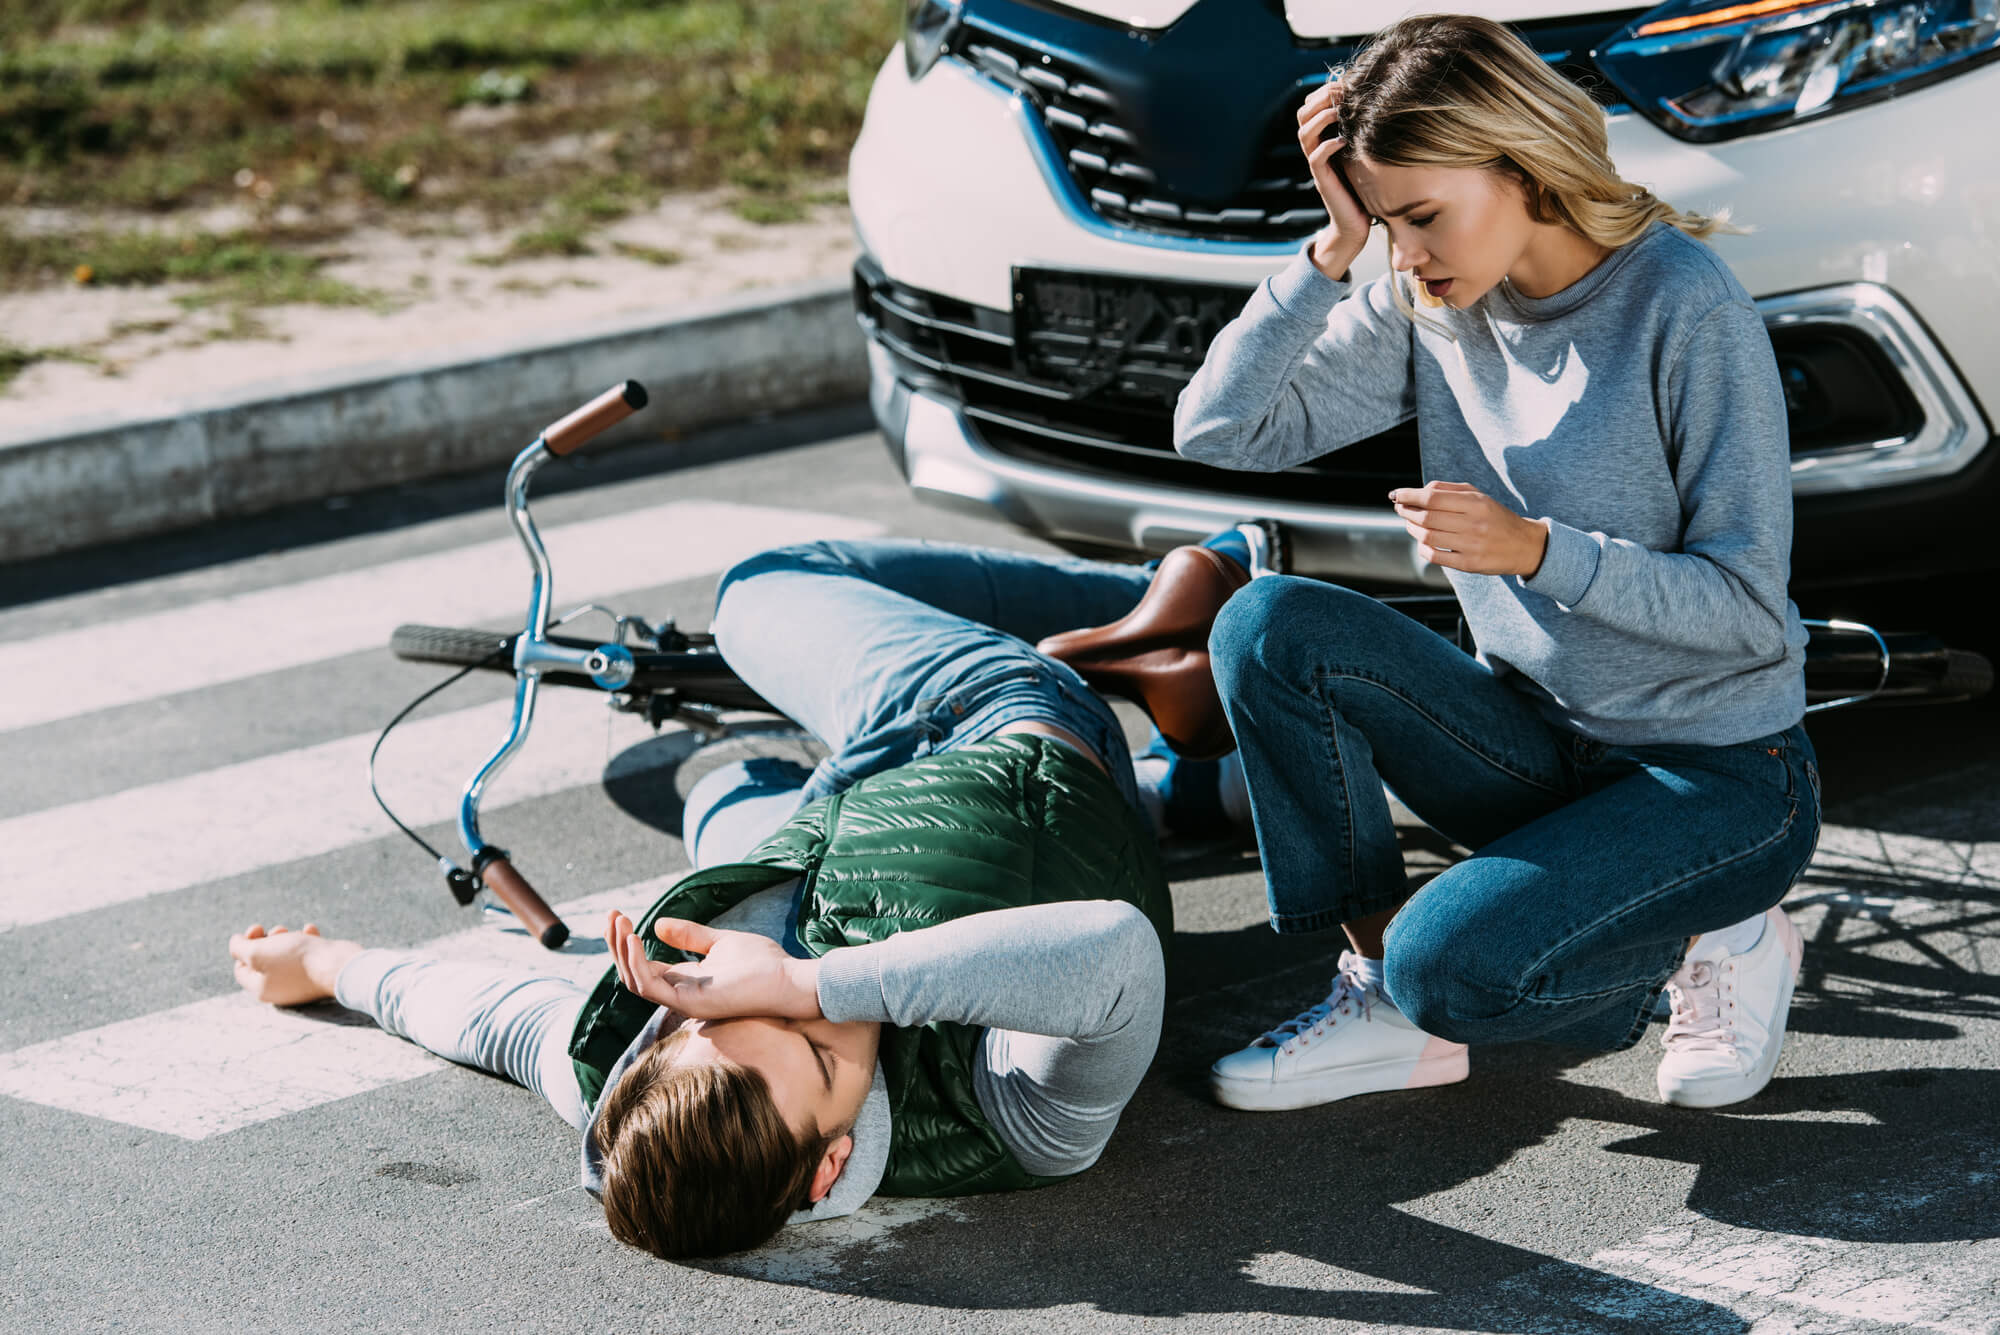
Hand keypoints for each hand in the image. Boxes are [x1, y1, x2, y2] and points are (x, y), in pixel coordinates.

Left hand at [228, 923, 361, 1006]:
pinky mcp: (318, 973)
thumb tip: (235, 942)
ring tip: (295, 931)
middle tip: (277, 930)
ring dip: (287, 939)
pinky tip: (311, 930)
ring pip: (285, 956)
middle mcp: (280, 990)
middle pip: (263, 961)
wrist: (339, 965)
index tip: (256, 930)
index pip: (241, 968)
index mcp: (261, 989)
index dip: (244, 946)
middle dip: (267, 940)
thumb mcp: (257, 952)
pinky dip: (306, 940)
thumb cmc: (297, 959)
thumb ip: (239, 948)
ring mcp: (300, 983)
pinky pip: (306, 956)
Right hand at [606, 911, 821, 1021]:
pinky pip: (650, 987)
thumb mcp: (721, 941)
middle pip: (633, 973)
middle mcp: (680, 993)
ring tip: (619, 923)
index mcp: (686, 980)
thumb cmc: (764, 964)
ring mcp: (684, 1000)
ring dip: (622, 951)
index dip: (626, 942)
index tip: (618, 915)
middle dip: (617, 945)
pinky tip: (634, 938)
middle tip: (611, 915)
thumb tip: (658, 924)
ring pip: (635, 982)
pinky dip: (637, 963)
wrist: (790, 979)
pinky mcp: (690, 1003)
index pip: (644, 966)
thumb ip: (691, 935)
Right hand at [1296, 77, 1369, 278]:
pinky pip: (1316, 158)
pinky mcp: (1324, 182)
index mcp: (1325, 139)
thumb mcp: (1366, 153)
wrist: (1356, 226)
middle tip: (1340, 91)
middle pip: (1303, 114)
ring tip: (1338, 110)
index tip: (1344, 82)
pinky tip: (1343, 141)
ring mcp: (1319, 166)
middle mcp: (1318, 150)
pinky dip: (1327, 146)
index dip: (1323, 90)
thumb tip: (1384, 105)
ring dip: (1321, 117)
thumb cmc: (1366, 189)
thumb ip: (1365, 132)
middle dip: (1320, 98)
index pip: (1311, 107)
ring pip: (1304, 133)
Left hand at [1389, 481, 1550, 576]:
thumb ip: (1449, 489)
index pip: (1433, 497)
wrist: (1524, 545)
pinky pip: (1435, 556)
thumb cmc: (1495, 517)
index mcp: (1476, 503)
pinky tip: (1422, 541)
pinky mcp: (1469, 564)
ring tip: (1409, 523)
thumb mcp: (1478, 496)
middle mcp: (1474, 523)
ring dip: (1411, 529)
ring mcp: (1471, 545)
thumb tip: (1419, 490)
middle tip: (1400, 508)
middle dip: (1406, 511)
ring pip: (1427, 536)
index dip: (1409, 495)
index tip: (1396, 495)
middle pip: (1426, 517)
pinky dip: (1422, 547)